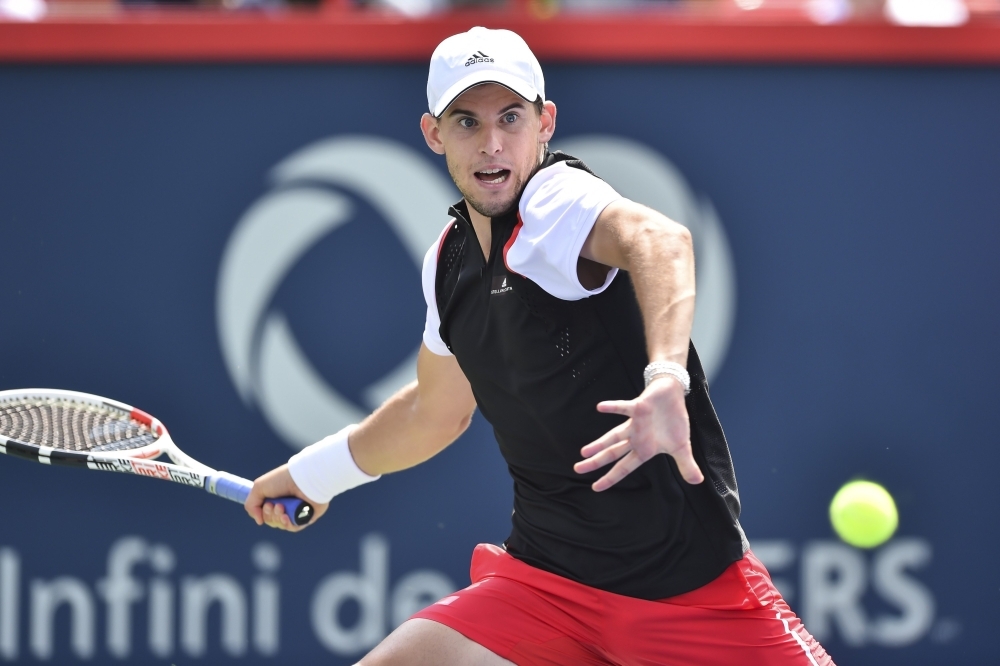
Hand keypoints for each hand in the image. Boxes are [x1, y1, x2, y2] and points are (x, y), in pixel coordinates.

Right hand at [244, 464, 328, 532]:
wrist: (303, 479)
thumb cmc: (282, 480)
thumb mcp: (259, 488)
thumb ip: (251, 505)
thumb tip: (259, 521)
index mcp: (276, 497)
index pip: (265, 513)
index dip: (263, 512)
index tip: (266, 504)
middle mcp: (286, 504)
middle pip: (272, 520)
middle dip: (269, 515)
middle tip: (274, 504)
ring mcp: (296, 511)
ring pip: (281, 524)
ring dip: (277, 518)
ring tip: (281, 507)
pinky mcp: (306, 516)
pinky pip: (293, 527)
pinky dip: (287, 524)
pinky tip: (286, 516)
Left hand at [573, 377, 703, 490]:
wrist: (672, 394)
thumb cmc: (673, 421)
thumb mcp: (682, 447)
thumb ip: (686, 465)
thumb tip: (697, 482)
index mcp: (644, 450)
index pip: (624, 467)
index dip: (611, 477)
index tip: (595, 488)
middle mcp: (636, 438)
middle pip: (612, 453)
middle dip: (596, 462)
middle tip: (577, 469)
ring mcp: (635, 423)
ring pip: (614, 435)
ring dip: (600, 443)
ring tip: (583, 452)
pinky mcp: (639, 407)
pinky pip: (624, 408)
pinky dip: (613, 408)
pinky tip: (600, 407)